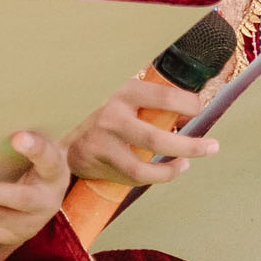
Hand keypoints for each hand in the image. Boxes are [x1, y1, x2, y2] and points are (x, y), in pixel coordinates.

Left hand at [0, 130, 71, 255]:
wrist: (36, 205)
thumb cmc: (30, 166)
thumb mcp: (36, 151)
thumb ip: (31, 134)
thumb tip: (18, 90)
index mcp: (55, 166)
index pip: (50, 156)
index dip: (36, 148)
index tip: (17, 137)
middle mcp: (50, 194)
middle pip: (25, 197)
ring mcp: (36, 216)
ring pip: (8, 213)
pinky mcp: (22, 230)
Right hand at [63, 72, 219, 187]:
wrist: (47, 120)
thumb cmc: (89, 99)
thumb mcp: (112, 82)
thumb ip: (141, 90)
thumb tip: (182, 100)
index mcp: (120, 91)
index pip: (165, 97)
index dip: (189, 103)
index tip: (199, 108)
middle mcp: (111, 118)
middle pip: (159, 139)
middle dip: (192, 146)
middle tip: (213, 147)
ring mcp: (101, 145)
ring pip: (142, 169)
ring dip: (169, 171)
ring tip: (185, 165)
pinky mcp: (92, 164)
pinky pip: (126, 177)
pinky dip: (147, 177)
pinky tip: (160, 171)